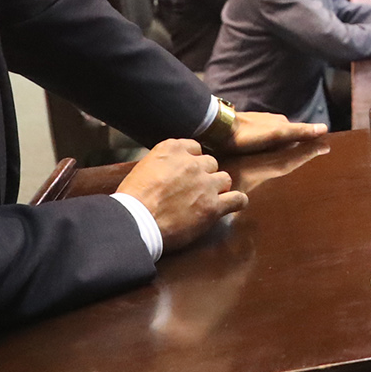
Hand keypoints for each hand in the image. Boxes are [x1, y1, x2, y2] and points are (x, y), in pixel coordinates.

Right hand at [118, 139, 245, 251]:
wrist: (136, 223)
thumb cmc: (133, 200)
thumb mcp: (143, 167)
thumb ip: (164, 162)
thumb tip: (171, 168)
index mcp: (172, 149)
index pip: (195, 148)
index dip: (193, 162)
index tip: (188, 172)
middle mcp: (192, 163)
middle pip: (210, 163)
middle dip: (204, 175)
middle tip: (194, 190)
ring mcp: (205, 184)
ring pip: (225, 178)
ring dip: (218, 188)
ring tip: (208, 199)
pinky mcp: (212, 206)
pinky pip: (237, 199)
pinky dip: (237, 202)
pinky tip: (234, 204)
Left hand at [227, 110, 328, 154]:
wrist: (218, 128)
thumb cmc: (248, 135)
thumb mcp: (277, 134)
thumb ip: (300, 132)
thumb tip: (325, 129)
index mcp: (281, 123)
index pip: (300, 133)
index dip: (307, 142)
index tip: (314, 152)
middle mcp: (271, 121)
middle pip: (287, 135)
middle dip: (292, 144)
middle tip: (295, 159)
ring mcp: (257, 124)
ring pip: (273, 137)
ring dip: (277, 146)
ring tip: (276, 160)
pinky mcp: (245, 129)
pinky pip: (260, 139)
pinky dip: (263, 146)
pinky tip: (258, 154)